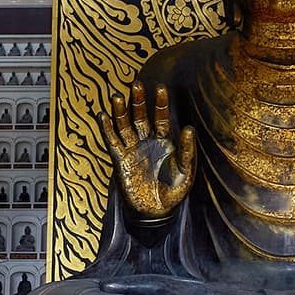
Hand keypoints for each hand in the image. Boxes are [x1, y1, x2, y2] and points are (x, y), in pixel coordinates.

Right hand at [100, 80, 196, 219]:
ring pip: (124, 125)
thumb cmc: (174, 190)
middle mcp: (147, 141)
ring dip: (120, 111)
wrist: (157, 211)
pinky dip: (107, 129)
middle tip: (136, 83)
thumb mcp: (186, 171)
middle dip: (138, 101)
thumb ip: (187, 150)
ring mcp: (133, 149)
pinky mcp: (121, 160)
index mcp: (165, 141)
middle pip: (140, 116)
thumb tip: (190, 128)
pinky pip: (113, 142)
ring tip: (117, 96)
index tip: (160, 87)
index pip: (162, 118)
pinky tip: (103, 115)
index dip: (160, 103)